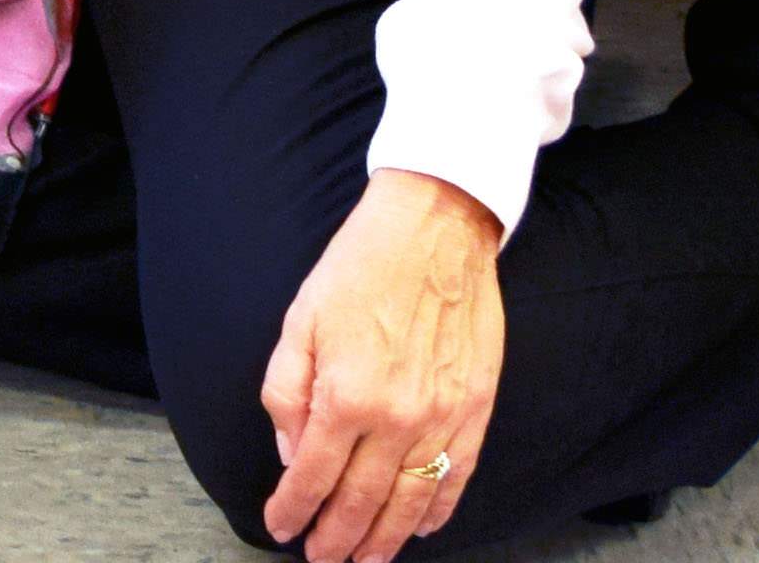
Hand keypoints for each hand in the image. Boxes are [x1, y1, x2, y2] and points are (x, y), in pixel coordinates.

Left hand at [259, 170, 506, 559]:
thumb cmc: (360, 267)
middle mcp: (397, 417)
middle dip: (336, 538)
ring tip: (365, 560)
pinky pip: (457, 477)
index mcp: (347, 395)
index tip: (281, 527)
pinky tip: (420, 528)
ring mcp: (443, 418)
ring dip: (385, 539)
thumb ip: (286, 392)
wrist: (434, 228)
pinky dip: (438, 510)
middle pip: (362, 501)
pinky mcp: (476, 409)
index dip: (294, 508)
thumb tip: (292, 451)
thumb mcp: (299, 320)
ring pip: (410, 501)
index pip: (313, 475)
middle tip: (321, 558)